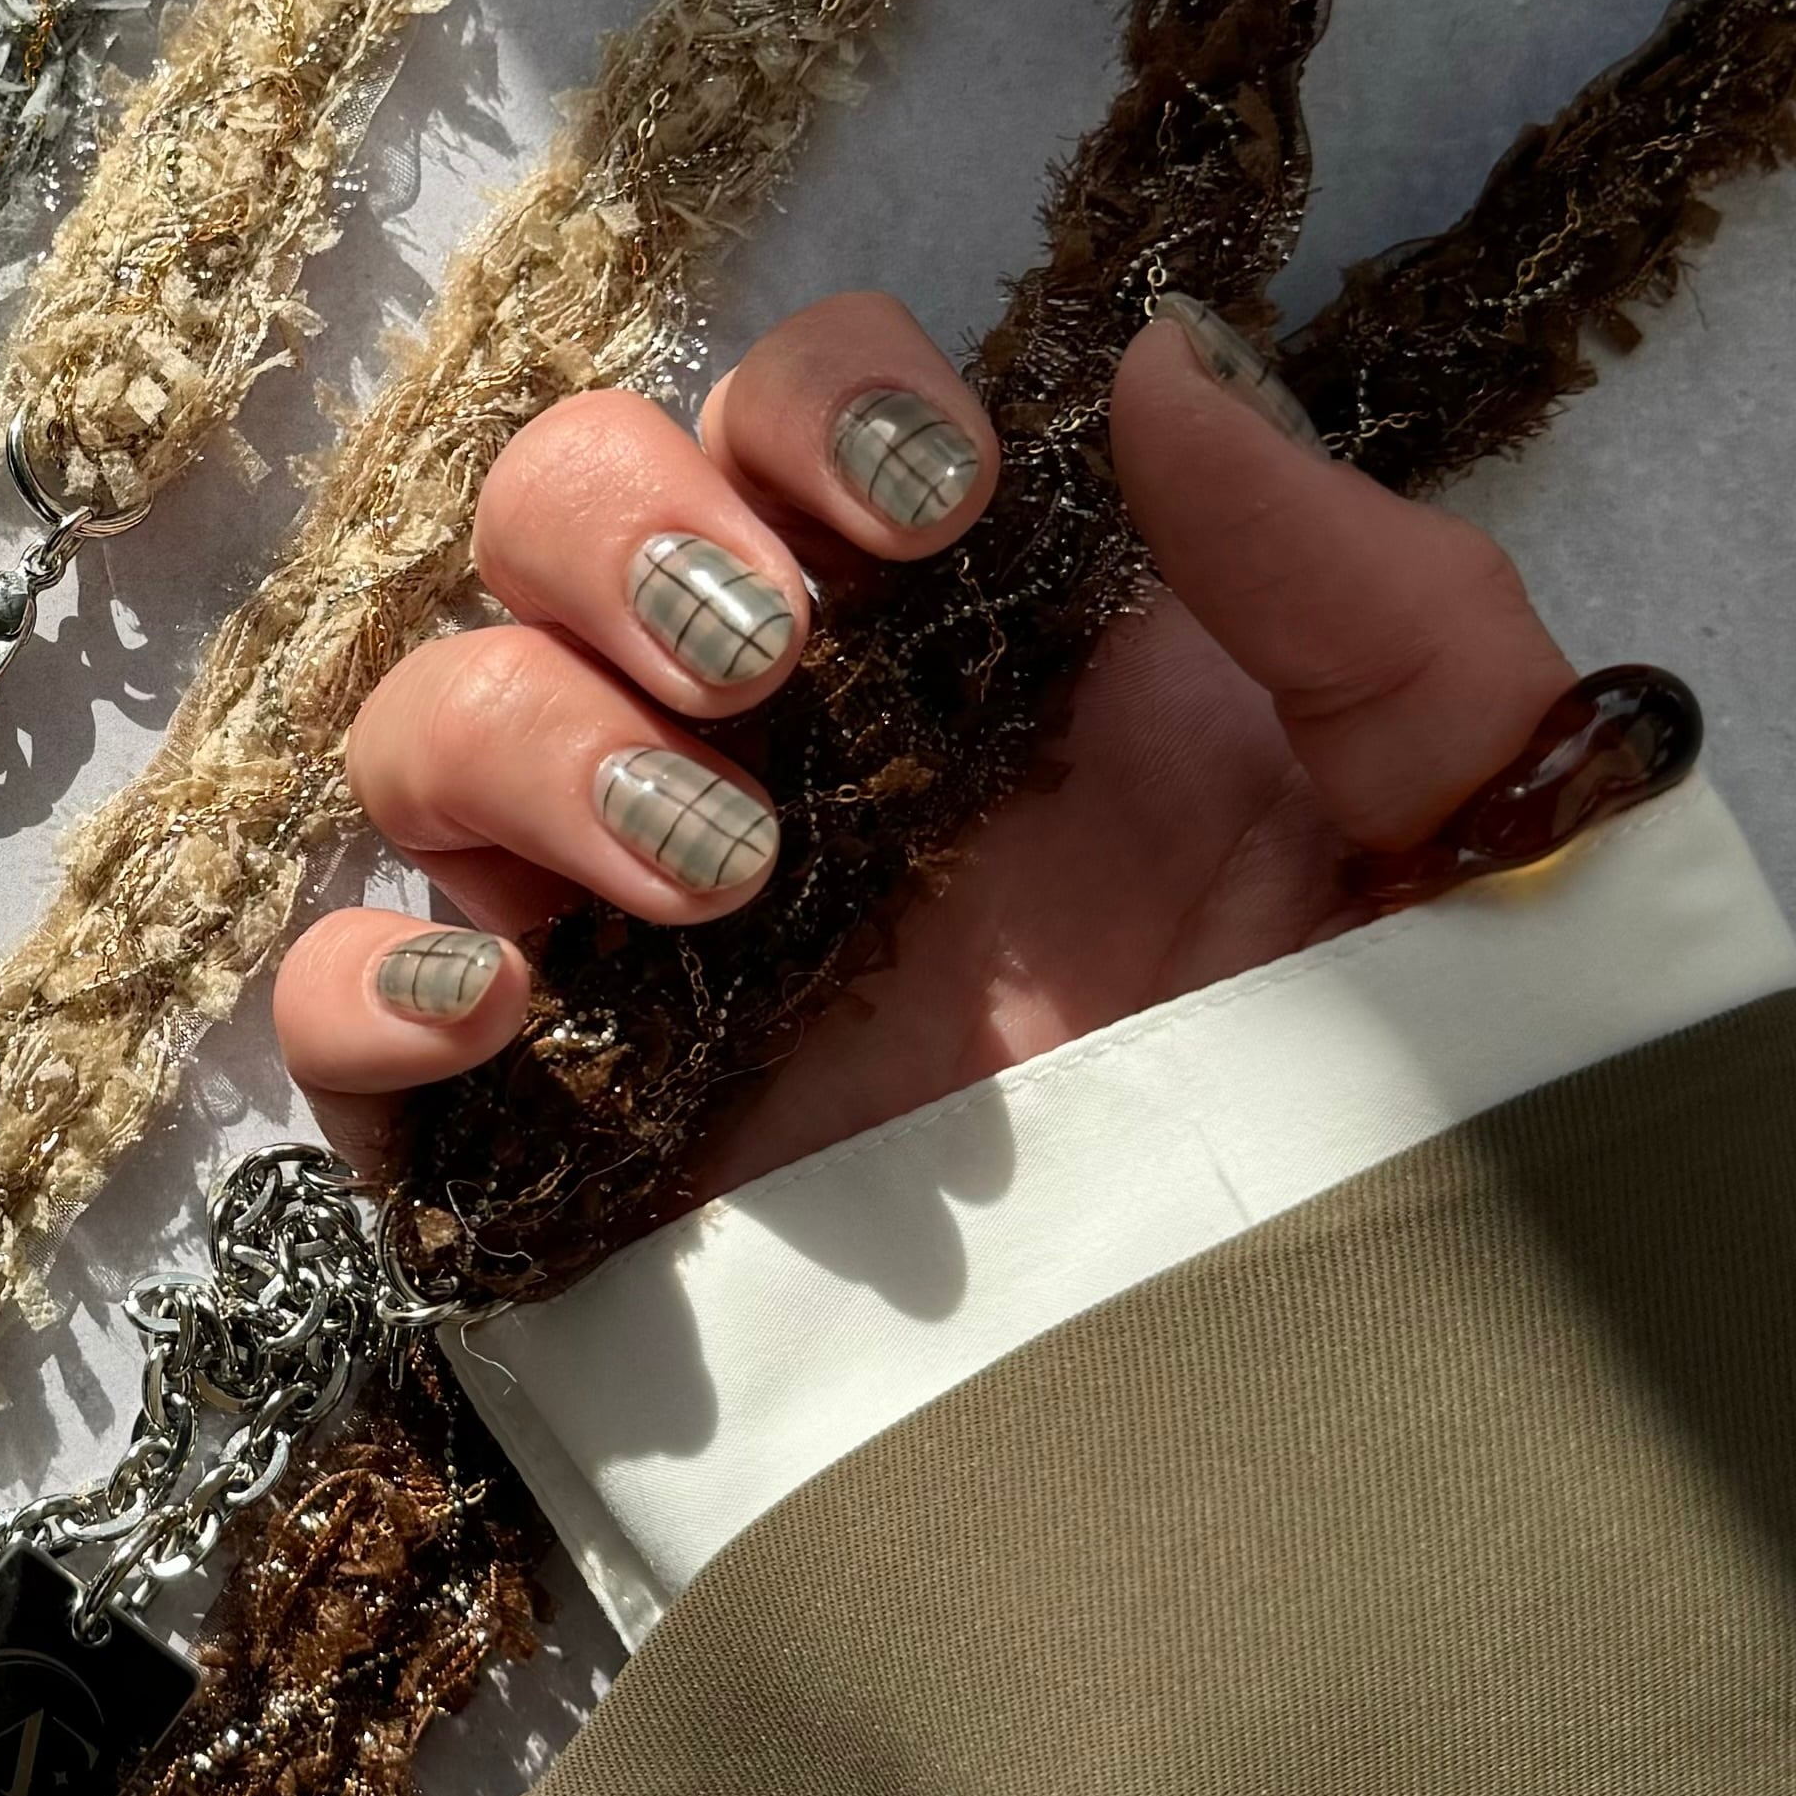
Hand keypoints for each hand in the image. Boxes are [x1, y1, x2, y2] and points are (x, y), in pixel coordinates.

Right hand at [273, 289, 1575, 1207]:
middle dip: (628, 528)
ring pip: (426, 722)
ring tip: (721, 873)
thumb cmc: (1396, 1117)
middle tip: (773, 660)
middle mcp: (762, 756)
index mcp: (954, 650)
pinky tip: (499, 1004)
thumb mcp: (1461, 822)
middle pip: (554, 510)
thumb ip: (1359, 585)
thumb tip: (1162, 351)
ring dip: (527, 735)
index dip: (817, 397)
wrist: (1314, 1445)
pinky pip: (334, 1005)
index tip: (936, 500)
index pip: (791, 414)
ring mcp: (626, 943)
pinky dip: (363, 972)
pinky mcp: (535, 1137)